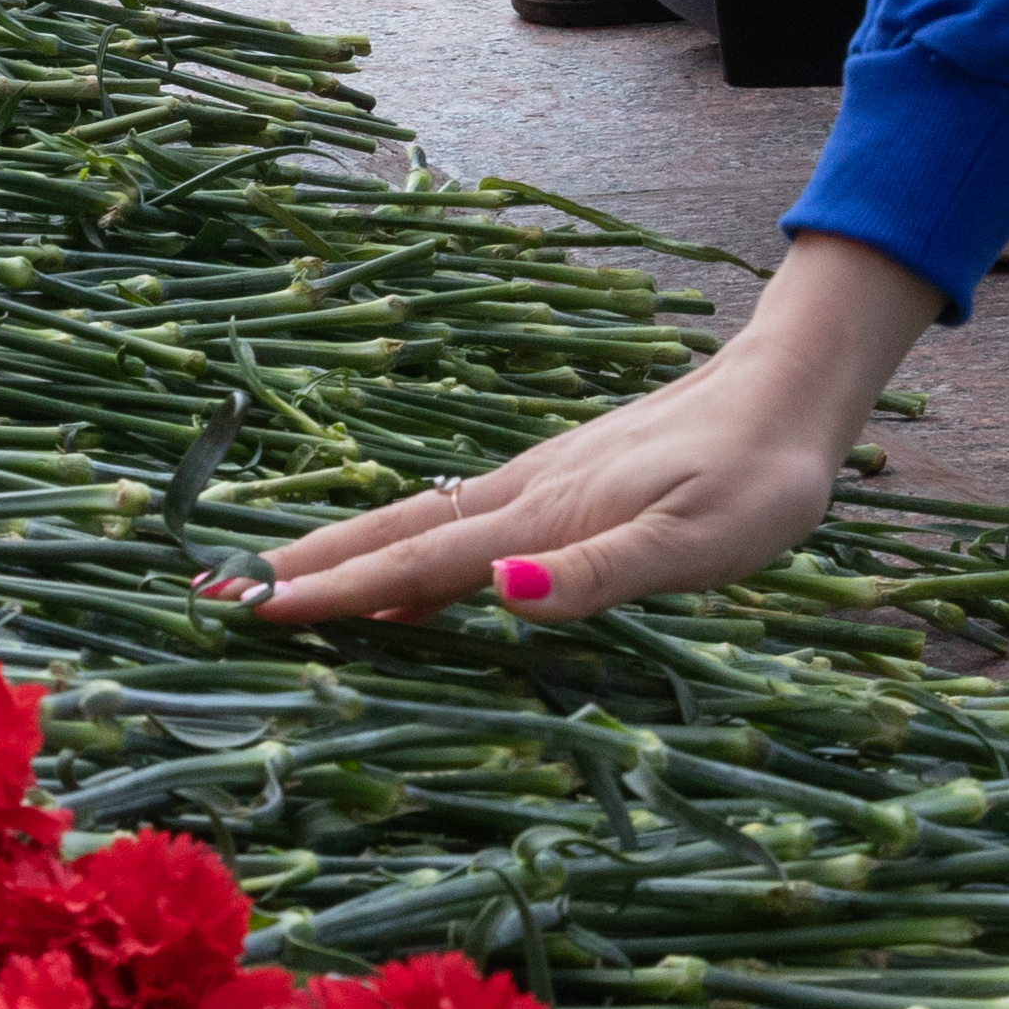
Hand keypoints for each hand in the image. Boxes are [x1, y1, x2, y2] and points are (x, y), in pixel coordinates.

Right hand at [238, 234, 941, 625]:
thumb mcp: (697, 540)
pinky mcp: (561, 485)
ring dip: (344, 558)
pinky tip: (398, 586)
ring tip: (272, 588)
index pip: (418, 563)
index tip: (251, 612)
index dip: (336, 592)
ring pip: (418, 526)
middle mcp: (522, 495)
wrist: (793, 396)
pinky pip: (456, 524)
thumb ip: (600, 573)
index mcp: (542, 517)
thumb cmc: (759, 480)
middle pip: (394, 535)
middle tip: (214, 593)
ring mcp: (538, 485)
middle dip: (307, 566)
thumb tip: (498, 595)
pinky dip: (403, 553)